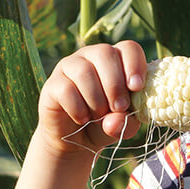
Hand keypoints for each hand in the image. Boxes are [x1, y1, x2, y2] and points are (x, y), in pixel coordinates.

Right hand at [37, 41, 145, 158]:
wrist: (76, 141)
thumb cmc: (107, 124)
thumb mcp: (125, 126)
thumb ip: (127, 123)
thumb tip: (115, 120)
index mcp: (117, 59)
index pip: (128, 48)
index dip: (135, 65)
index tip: (137, 87)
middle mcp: (92, 56)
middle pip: (105, 53)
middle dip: (115, 84)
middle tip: (119, 107)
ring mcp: (70, 67)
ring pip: (84, 70)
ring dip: (96, 98)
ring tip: (99, 116)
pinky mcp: (52, 83)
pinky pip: (65, 89)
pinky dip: (78, 107)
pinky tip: (82, 119)